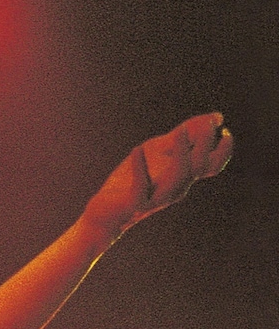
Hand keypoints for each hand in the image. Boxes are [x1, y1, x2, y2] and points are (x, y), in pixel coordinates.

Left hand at [84, 112, 233, 233]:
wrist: (105, 212)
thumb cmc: (132, 179)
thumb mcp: (158, 150)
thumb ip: (183, 134)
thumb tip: (217, 116)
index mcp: (183, 177)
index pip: (213, 165)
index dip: (224, 148)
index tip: (222, 128)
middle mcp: (176, 188)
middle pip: (201, 167)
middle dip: (205, 143)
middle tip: (202, 123)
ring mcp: (157, 198)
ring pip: (180, 176)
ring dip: (182, 152)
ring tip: (178, 132)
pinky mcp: (136, 204)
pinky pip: (142, 187)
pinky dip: (141, 166)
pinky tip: (136, 149)